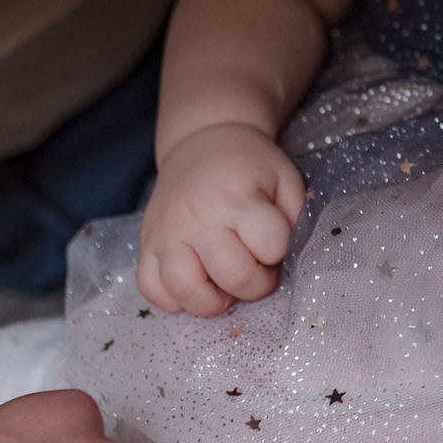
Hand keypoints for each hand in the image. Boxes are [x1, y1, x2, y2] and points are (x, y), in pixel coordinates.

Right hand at [139, 124, 306, 314]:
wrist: (202, 141)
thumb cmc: (248, 165)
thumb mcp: (284, 178)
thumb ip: (295, 218)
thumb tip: (288, 259)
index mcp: (237, 198)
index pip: (270, 245)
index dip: (279, 253)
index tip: (274, 244)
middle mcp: (197, 218)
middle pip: (234, 276)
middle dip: (255, 284)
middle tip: (256, 268)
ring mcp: (166, 234)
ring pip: (184, 291)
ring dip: (213, 301)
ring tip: (224, 285)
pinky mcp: (146, 245)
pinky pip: (152, 290)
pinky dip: (175, 300)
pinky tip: (195, 284)